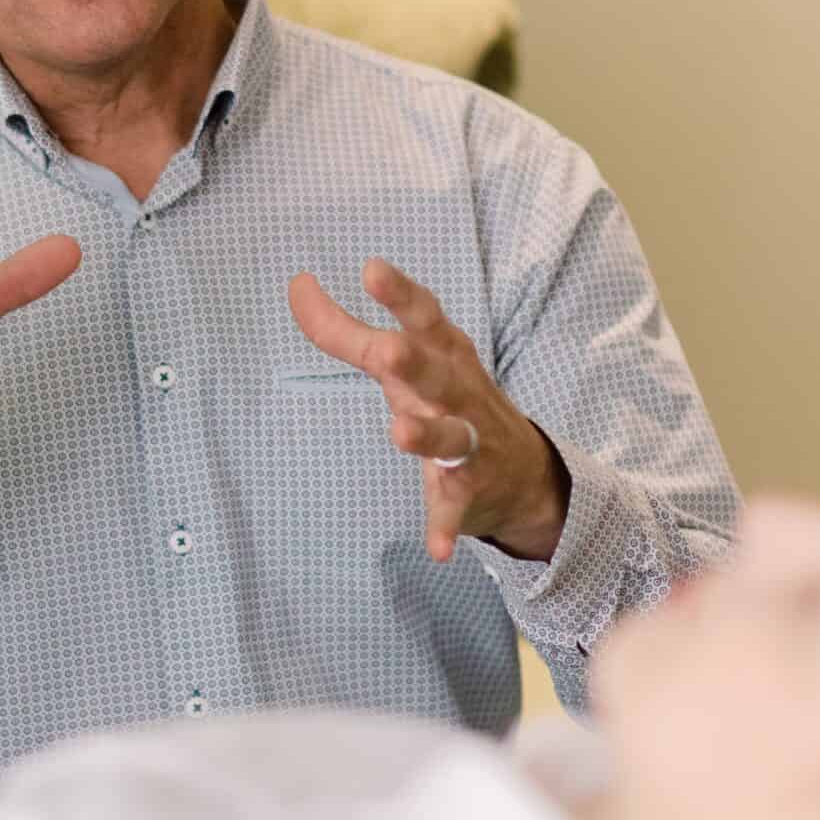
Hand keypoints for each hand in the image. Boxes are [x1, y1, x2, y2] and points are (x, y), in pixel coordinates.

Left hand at [287, 257, 569, 562]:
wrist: (523, 473)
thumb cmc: (446, 396)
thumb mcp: (403, 360)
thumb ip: (346, 329)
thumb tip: (296, 284)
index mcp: (444, 354)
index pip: (424, 317)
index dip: (400, 295)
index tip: (372, 269)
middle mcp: (459, 394)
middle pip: (436, 374)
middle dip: (413, 362)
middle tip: (388, 350)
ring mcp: (468, 444)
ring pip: (450, 438)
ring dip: (427, 437)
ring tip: (400, 433)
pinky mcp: (467, 492)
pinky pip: (454, 511)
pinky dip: (445, 528)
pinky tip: (436, 549)